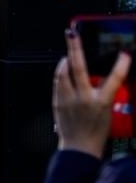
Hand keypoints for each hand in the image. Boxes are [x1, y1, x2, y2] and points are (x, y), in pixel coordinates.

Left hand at [54, 31, 130, 156]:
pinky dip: (60, 73)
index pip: (115, 79)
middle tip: (72, 34)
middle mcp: (84, 99)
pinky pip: (57, 82)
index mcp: (102, 102)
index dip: (121, 65)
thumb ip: (104, 93)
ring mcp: (69, 100)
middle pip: (79, 68)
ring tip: (68, 53)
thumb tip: (99, 77)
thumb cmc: (96, 132)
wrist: (79, 148)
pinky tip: (62, 68)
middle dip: (75, 48)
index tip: (125, 54)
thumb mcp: (108, 111)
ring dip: (66, 60)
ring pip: (63, 73)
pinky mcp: (58, 102)